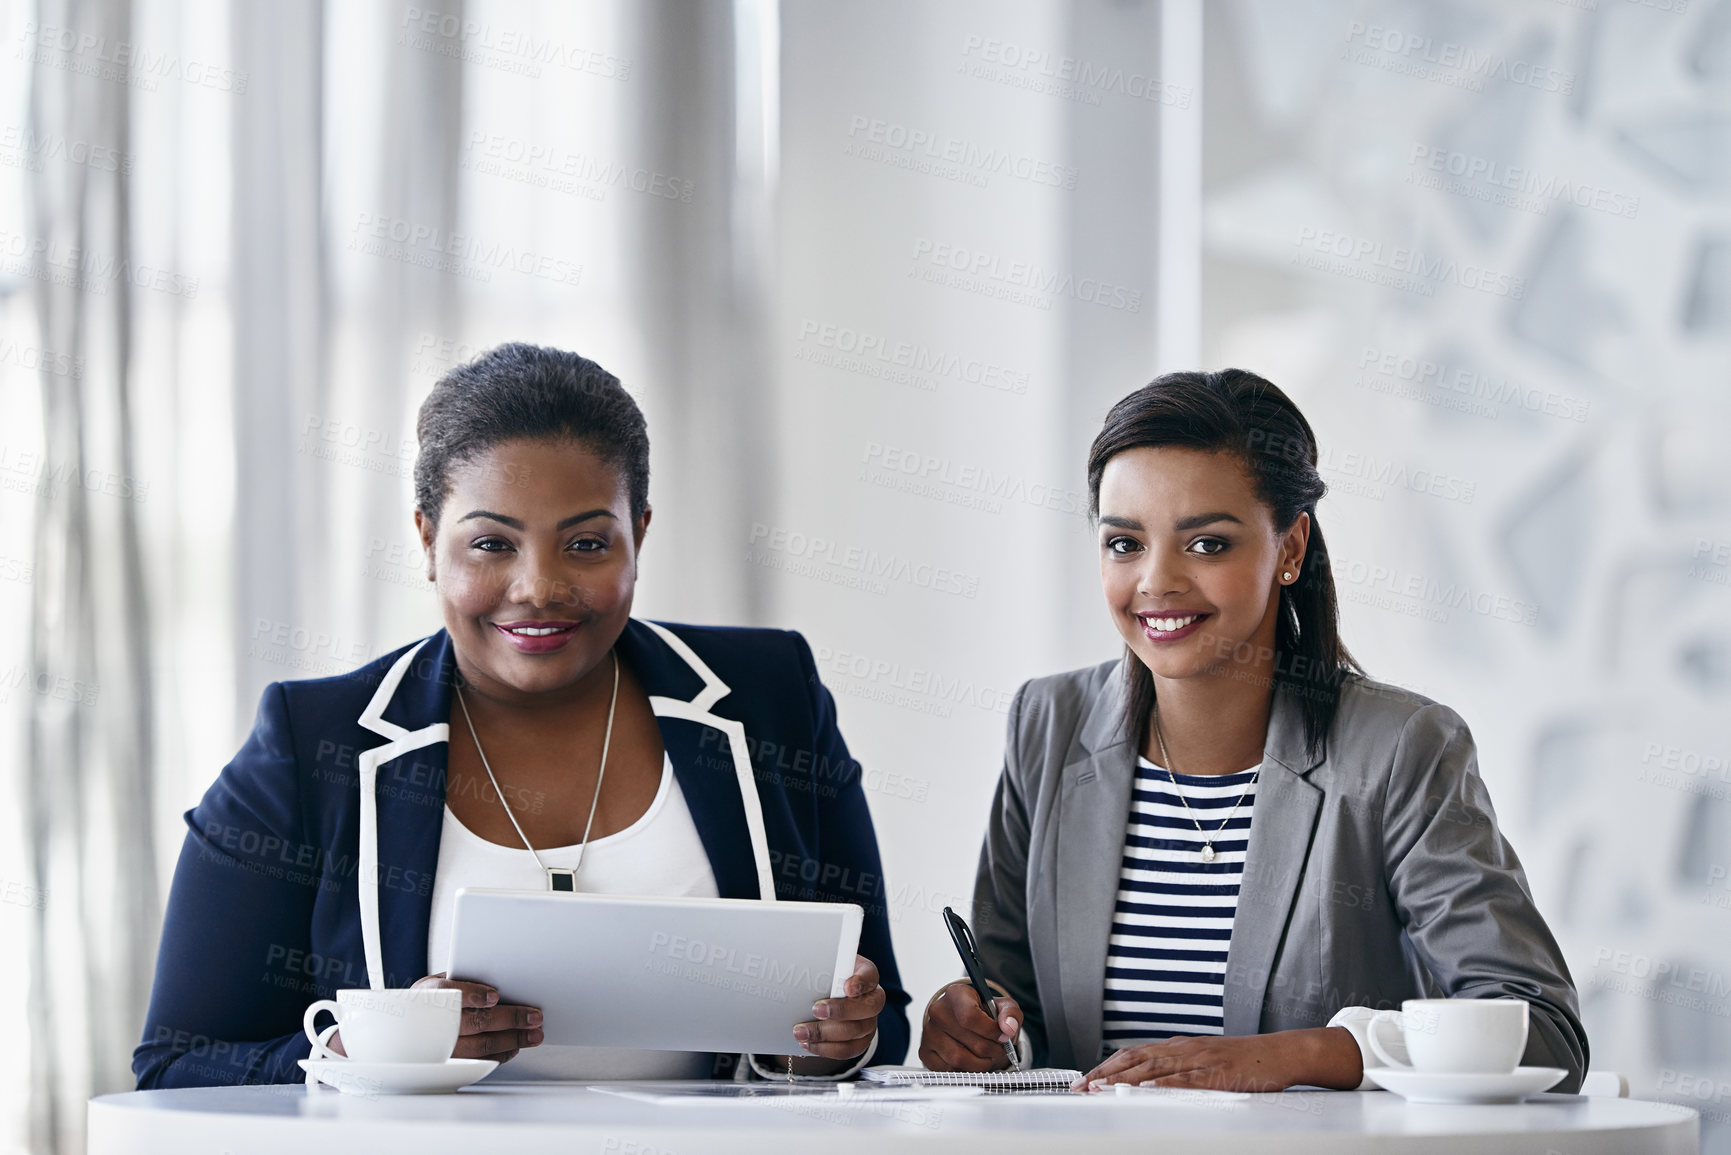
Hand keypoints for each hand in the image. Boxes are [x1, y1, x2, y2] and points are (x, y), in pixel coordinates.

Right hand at [412, 973, 542, 1063]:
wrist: (407, 1028)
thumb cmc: (431, 1000)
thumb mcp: (439, 982)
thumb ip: (463, 979)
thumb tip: (502, 981)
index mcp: (429, 995)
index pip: (449, 993)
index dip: (473, 995)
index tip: (495, 996)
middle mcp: (433, 1023)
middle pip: (475, 1021)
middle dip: (510, 1018)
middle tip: (534, 1016)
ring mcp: (441, 1047)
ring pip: (481, 1045)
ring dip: (512, 1039)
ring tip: (534, 1034)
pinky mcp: (451, 1063)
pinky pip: (480, 1061)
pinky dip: (501, 1053)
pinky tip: (516, 1045)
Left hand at [791, 955, 884, 1062]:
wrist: (829, 996)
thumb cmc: (828, 977)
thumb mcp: (827, 965)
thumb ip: (820, 963)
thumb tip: (796, 959)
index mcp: (866, 976)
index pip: (870, 976)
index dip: (861, 982)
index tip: (847, 986)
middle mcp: (873, 1000)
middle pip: (868, 1008)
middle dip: (841, 1010)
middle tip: (815, 1009)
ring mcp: (869, 1023)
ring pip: (854, 1032)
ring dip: (824, 1034)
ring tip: (800, 1032)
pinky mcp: (860, 1042)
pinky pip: (847, 1051)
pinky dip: (825, 1049)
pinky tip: (807, 1044)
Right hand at [917, 980, 1020, 1071]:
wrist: (962, 1018)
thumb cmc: (982, 1012)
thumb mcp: (1002, 1006)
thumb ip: (1010, 1013)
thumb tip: (1008, 1028)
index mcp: (956, 995)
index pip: (970, 1017)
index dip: (991, 1031)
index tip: (1003, 1036)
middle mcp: (938, 1012)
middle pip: (971, 1043)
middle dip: (992, 1050)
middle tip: (998, 1048)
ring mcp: (929, 1033)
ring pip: (960, 1060)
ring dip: (981, 1063)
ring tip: (987, 1055)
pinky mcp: (925, 1051)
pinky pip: (949, 1070)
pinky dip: (965, 1070)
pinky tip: (971, 1059)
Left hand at [1074, 1027, 1362, 1092]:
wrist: (1280, 1053)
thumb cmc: (1243, 1061)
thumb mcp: (1203, 1060)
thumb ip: (1177, 1067)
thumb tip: (1148, 1079)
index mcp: (1178, 1047)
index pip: (1132, 1054)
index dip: (1106, 1067)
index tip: (1084, 1081)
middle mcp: (1184, 1049)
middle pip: (1136, 1059)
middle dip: (1105, 1074)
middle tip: (1081, 1088)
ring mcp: (1201, 1060)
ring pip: (1156, 1068)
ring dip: (1126, 1079)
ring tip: (1102, 1089)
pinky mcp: (1219, 1073)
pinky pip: (1189, 1079)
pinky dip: (1167, 1083)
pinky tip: (1150, 1089)